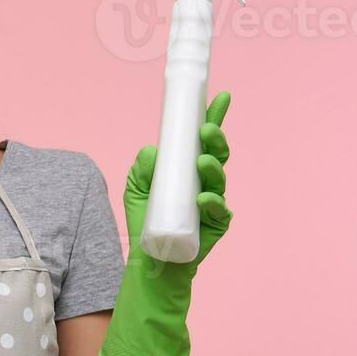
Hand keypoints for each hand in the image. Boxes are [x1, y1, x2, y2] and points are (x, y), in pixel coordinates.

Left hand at [122, 89, 233, 277]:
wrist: (151, 258)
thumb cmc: (146, 221)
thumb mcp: (136, 191)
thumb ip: (141, 170)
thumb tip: (151, 150)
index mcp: (187, 168)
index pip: (202, 140)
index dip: (212, 118)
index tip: (220, 97)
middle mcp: (203, 181)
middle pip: (216, 154)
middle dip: (215, 138)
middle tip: (205, 130)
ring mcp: (213, 201)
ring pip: (219, 179)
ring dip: (212, 167)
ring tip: (201, 161)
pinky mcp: (216, 223)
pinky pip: (219, 211)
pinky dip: (212, 203)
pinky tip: (202, 200)